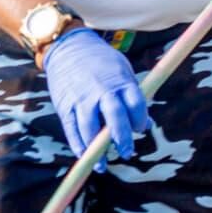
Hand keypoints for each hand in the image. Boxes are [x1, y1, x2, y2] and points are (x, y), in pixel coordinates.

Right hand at [40, 28, 151, 164]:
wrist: (68, 47)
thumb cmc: (101, 62)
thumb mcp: (123, 71)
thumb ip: (135, 98)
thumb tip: (146, 125)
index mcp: (120, 81)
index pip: (135, 104)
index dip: (140, 119)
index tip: (140, 128)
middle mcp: (101, 91)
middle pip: (114, 118)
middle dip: (122, 138)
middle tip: (127, 152)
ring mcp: (81, 99)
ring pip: (90, 129)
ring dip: (96, 150)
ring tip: (103, 165)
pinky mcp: (64, 106)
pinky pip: (72, 130)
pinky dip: (78, 146)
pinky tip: (85, 156)